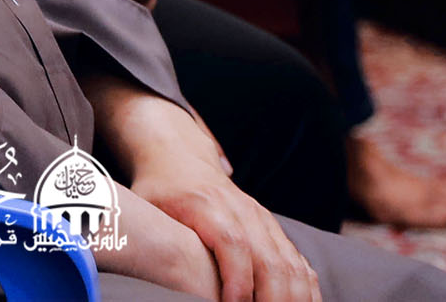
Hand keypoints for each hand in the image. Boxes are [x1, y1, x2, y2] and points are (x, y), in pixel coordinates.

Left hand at [131, 157, 320, 301]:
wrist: (179, 158)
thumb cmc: (157, 191)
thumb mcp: (143, 208)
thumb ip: (148, 237)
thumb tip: (139, 273)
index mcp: (206, 204)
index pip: (232, 243)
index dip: (237, 280)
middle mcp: (242, 210)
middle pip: (270, 259)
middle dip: (272, 300)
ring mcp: (261, 219)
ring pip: (290, 263)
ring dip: (294, 299)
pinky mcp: (272, 229)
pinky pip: (299, 262)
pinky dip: (306, 290)